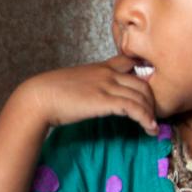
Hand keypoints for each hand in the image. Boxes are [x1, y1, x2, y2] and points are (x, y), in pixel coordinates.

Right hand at [18, 55, 157, 134]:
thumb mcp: (74, 83)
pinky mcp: (105, 101)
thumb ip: (88, 86)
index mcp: (100, 67)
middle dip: (152, 101)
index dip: (143, 75)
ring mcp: (107, 85)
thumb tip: (90, 98)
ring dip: (151, 113)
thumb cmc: (49, 93)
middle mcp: (107, 73)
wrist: (38, 97)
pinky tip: (149, 129)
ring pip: (142, 95)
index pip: (130, 62)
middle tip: (153, 116)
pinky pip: (134, 108)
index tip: (147, 92)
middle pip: (142, 82)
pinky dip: (146, 119)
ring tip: (153, 127)